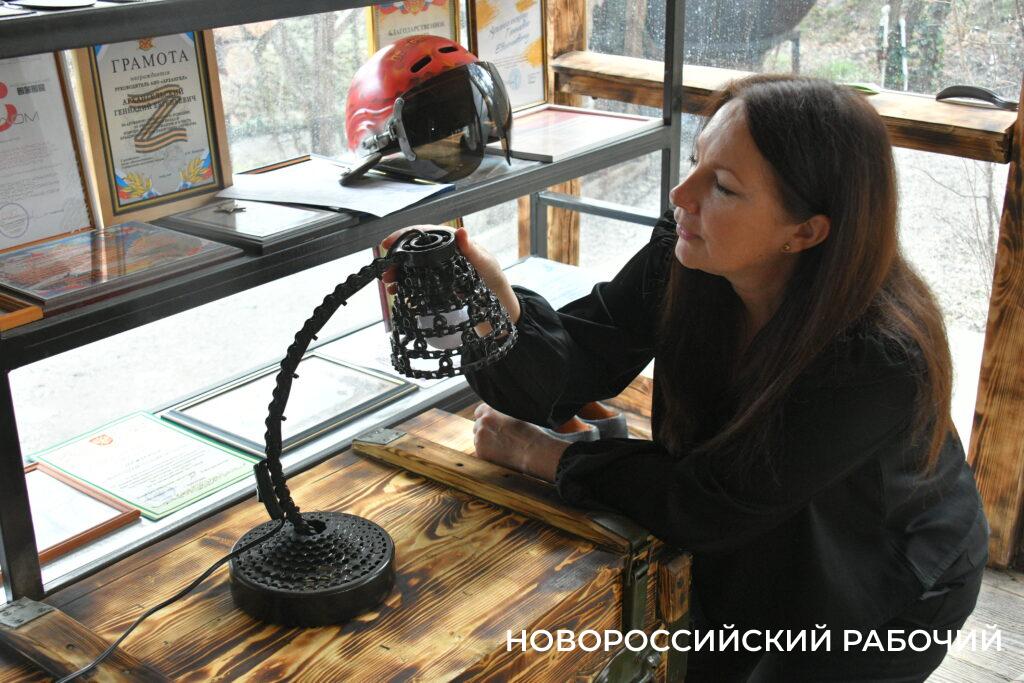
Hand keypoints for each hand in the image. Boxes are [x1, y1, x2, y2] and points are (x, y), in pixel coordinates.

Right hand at [379, 226, 519, 322]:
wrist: (500, 309)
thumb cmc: (495, 283)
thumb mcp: (485, 266)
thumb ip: (472, 250)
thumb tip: (461, 231)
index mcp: (456, 244)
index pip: (427, 233)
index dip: (406, 235)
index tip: (389, 242)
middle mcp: (446, 254)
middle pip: (417, 251)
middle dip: (399, 258)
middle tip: (386, 270)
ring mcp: (441, 270)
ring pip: (415, 267)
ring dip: (400, 273)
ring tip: (389, 283)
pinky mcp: (440, 286)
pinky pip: (419, 282)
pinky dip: (407, 286)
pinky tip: (398, 292)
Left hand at [472, 403, 568, 481]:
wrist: (533, 450)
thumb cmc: (529, 432)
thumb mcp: (515, 413)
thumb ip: (502, 413)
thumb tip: (497, 414)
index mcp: (490, 411)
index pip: (479, 412)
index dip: (487, 418)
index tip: (493, 424)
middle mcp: (482, 423)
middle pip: (478, 426)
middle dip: (486, 431)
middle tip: (500, 437)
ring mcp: (479, 438)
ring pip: (478, 439)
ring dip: (486, 442)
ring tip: (502, 446)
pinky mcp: (481, 452)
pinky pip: (480, 451)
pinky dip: (487, 453)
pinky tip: (500, 453)